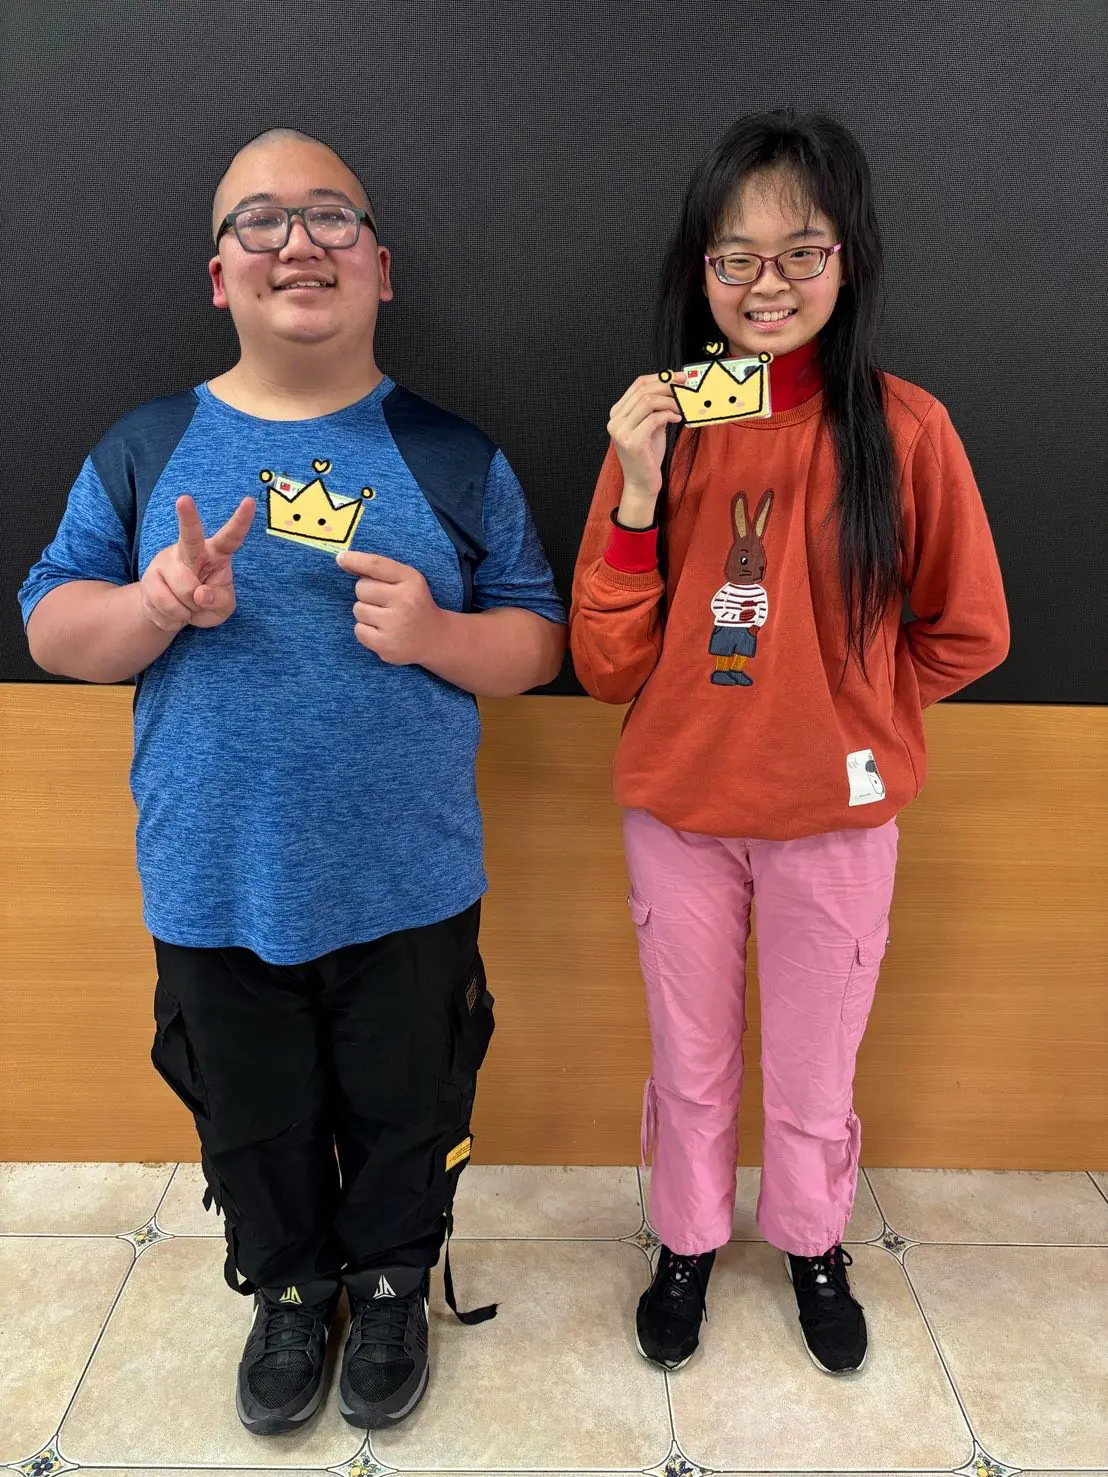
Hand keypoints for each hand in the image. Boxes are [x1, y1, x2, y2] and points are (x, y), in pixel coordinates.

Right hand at [139, 495, 255, 631]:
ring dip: (191, 607)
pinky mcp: (150, 577)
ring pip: (186, 589)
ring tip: (188, 605)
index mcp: (217, 553)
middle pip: (190, 535)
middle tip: (184, 499)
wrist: (171, 614)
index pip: (231, 537)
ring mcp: (168, 562)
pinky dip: (176, 616)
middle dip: (187, 517)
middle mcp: (191, 551)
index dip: (241, 521)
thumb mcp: (222, 607)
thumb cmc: (204, 603)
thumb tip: (200, 593)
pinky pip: (168, 604)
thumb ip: (220, 600)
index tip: (249, 502)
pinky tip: (175, 608)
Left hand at [337, 549, 445, 665]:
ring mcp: (396, 624)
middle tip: (384, 603)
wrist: (435, 638)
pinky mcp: (386, 645)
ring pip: (358, 610)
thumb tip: (343, 560)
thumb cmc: (414, 604)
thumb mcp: (406, 581)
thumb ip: (378, 570)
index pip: (376, 565)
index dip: (355, 560)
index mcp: (411, 580)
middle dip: (367, 594)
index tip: (340, 558)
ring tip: (384, 618)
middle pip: (361, 588)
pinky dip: (365, 631)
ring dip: (366, 613)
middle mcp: (405, 600)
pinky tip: (382, 632)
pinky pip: (359, 630)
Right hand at [607, 371, 685, 518]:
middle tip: (685, 387)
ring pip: (648, 401)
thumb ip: (656, 409)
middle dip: (667, 385)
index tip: (678, 376)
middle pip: (643, 390)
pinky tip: (677, 419)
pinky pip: (654, 419)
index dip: (660, 377)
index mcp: (617, 414)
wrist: (641, 484)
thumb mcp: (651, 427)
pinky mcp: (632, 442)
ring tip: (681, 407)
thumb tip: (673, 388)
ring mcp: (621, 431)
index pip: (637, 385)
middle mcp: (615, 420)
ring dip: (669, 401)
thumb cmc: (647, 456)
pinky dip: (669, 415)